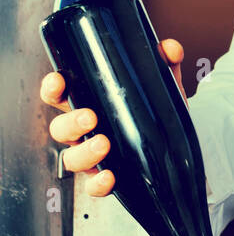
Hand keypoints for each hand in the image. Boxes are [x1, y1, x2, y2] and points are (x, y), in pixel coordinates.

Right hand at [41, 38, 187, 197]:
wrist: (177, 149)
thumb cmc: (156, 114)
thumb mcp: (161, 88)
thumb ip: (164, 66)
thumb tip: (170, 49)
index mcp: (89, 103)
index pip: (59, 94)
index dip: (52, 88)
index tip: (58, 80)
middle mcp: (84, 132)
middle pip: (60, 129)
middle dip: (70, 123)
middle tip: (90, 117)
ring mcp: (93, 157)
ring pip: (72, 159)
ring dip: (85, 152)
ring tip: (104, 143)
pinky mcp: (106, 179)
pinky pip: (93, 186)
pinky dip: (98, 183)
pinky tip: (110, 177)